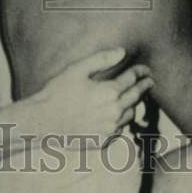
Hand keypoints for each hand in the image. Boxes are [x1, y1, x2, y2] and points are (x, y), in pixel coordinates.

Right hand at [29, 48, 152, 144]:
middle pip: (136, 96)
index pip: (132, 79)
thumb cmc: (58, 93)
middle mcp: (114, 112)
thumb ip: (101, 59)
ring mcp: (109, 129)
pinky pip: (120, 129)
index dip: (140, 72)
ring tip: (134, 97)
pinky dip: (121, 120)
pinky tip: (117, 115)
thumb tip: (122, 52)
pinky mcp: (103, 141)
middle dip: (144, 86)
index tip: (145, 69)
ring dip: (134, 104)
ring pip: (131, 114)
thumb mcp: (77, 69)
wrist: (42, 122)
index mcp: (109, 92)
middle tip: (149, 81)